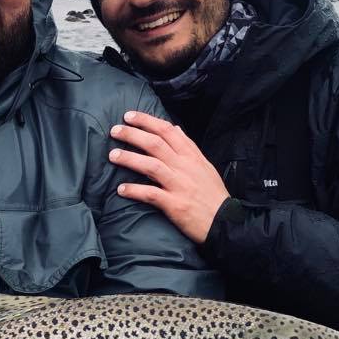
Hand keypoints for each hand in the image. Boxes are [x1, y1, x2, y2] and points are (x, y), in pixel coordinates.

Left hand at [108, 111, 230, 242]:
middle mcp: (185, 167)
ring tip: (112, 155)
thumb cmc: (213, 194)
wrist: (226, 222)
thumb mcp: (204, 166)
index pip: (167, 131)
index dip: (147, 121)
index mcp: (192, 156)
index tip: (129, 116)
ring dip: (129, 159)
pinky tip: (121, 189)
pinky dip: (135, 190)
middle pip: (155, 144)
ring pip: (151, 165)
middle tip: (114, 131)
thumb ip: (188, 147)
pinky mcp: (175, 204)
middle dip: (132, 135)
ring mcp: (180, 185)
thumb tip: (176, 128)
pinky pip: (151, 194)